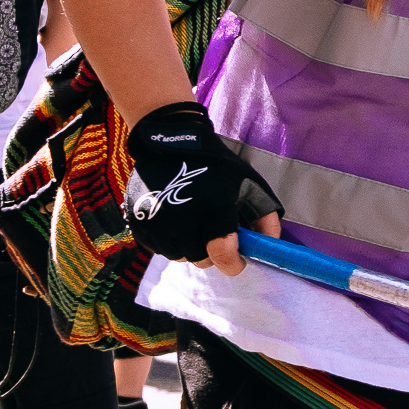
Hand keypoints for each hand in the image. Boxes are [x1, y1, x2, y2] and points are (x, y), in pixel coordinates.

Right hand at [123, 101, 284, 272]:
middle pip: (200, 260)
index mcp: (214, 208)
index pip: (221, 254)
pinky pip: (158, 248)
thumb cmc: (217, 166)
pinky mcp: (138, 222)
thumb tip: (269, 247)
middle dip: (212, 255)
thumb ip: (265, 218)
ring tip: (197, 228)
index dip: (232, 264)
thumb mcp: (250, 184)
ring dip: (190, 249)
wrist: (171, 143)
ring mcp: (157, 221)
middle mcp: (182, 218)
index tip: (237, 262)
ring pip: (179, 257)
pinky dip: (170, 243)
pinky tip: (178, 224)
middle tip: (216, 239)